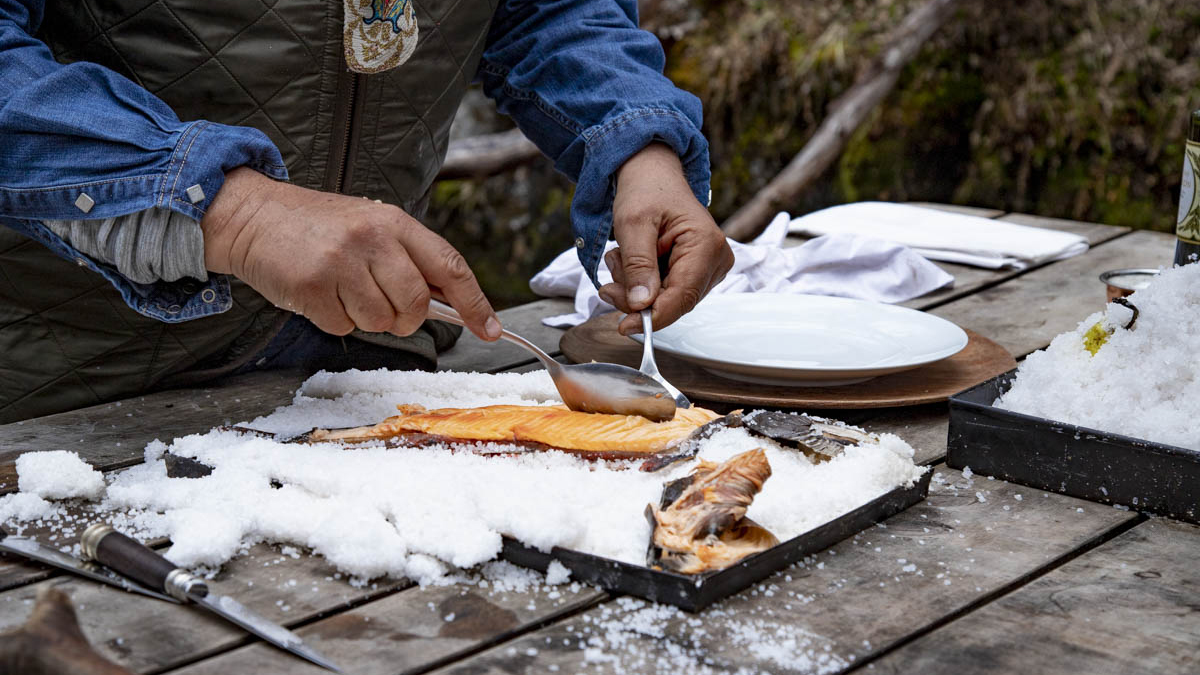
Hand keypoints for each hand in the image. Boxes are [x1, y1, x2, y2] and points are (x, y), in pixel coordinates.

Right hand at [201, 168, 500, 340]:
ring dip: (364, 317)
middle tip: (381, 303)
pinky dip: (334, 319)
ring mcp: (341, 262)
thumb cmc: (319, 228)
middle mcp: (372, 239)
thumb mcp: (372, 226)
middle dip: (404, 318)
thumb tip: (452, 303)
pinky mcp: (312, 287)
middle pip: (415, 306)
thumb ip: (409, 259)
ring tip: (343, 289)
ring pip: (380, 322)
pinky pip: (343, 327)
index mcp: (395, 222)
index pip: (450, 266)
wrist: (254, 216)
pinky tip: (320, 293)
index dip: (475, 303)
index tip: (490, 329)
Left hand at [599, 143, 733, 334]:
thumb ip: (638, 265)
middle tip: (608, 284)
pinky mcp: (697, 272)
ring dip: (636, 289)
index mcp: (706, 245)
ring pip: (668, 301)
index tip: (624, 326)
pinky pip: (667, 293)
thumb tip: (642, 305)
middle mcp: (716, 260)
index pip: (682, 296)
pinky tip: (632, 263)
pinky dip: (644, 285)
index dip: (653, 317)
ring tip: (620, 260)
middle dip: (637, 298)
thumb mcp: (633, 224)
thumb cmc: (646, 191)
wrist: (652, 174)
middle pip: (674, 302)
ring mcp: (709, 268)